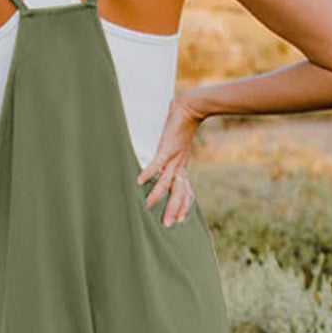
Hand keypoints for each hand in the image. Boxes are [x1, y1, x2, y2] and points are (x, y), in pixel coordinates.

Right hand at [136, 89, 207, 226]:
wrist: (191, 107)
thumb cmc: (183, 126)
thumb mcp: (179, 146)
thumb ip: (171, 157)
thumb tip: (163, 165)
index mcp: (182, 166)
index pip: (185, 190)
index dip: (184, 205)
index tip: (182, 219)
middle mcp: (179, 165)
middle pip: (178, 191)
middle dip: (173, 209)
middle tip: (168, 225)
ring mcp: (173, 157)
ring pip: (167, 181)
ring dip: (158, 195)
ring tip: (148, 206)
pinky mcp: (166, 147)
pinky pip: (157, 163)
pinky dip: (148, 172)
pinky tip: (140, 181)